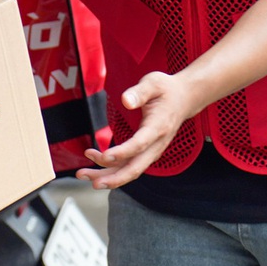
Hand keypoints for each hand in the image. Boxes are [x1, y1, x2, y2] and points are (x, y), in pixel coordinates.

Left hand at [77, 70, 203, 189]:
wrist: (184, 99)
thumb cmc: (166, 90)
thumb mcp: (153, 83)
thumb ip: (139, 92)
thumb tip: (125, 100)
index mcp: (158, 126)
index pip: (140, 144)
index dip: (123, 152)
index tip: (105, 156)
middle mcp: (156, 144)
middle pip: (136, 167)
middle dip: (114, 178)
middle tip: (92, 183)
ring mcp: (151, 151)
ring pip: (130, 170)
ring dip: (107, 176)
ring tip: (83, 174)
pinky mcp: (145, 152)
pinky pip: (128, 165)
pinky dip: (110, 168)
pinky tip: (93, 161)